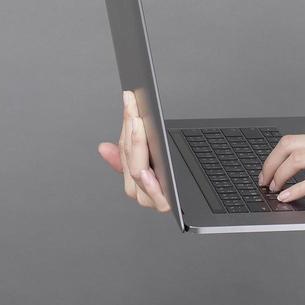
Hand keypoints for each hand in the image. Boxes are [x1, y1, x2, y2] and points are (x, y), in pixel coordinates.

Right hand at [98, 90, 171, 213]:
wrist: (200, 192)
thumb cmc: (175, 176)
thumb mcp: (152, 158)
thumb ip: (129, 153)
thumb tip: (103, 148)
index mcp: (134, 177)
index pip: (124, 146)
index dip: (126, 121)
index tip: (129, 99)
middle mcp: (139, 190)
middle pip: (129, 157)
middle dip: (131, 132)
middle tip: (134, 111)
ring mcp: (151, 198)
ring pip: (137, 173)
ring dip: (138, 149)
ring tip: (137, 128)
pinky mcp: (167, 205)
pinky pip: (155, 196)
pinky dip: (150, 183)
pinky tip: (147, 170)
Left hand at [258, 125, 304, 202]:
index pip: (297, 138)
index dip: (278, 155)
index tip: (271, 168)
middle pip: (288, 144)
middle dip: (269, 163)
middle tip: (264, 180)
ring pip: (296, 159)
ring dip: (278, 175)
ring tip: (272, 190)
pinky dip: (297, 189)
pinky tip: (288, 198)